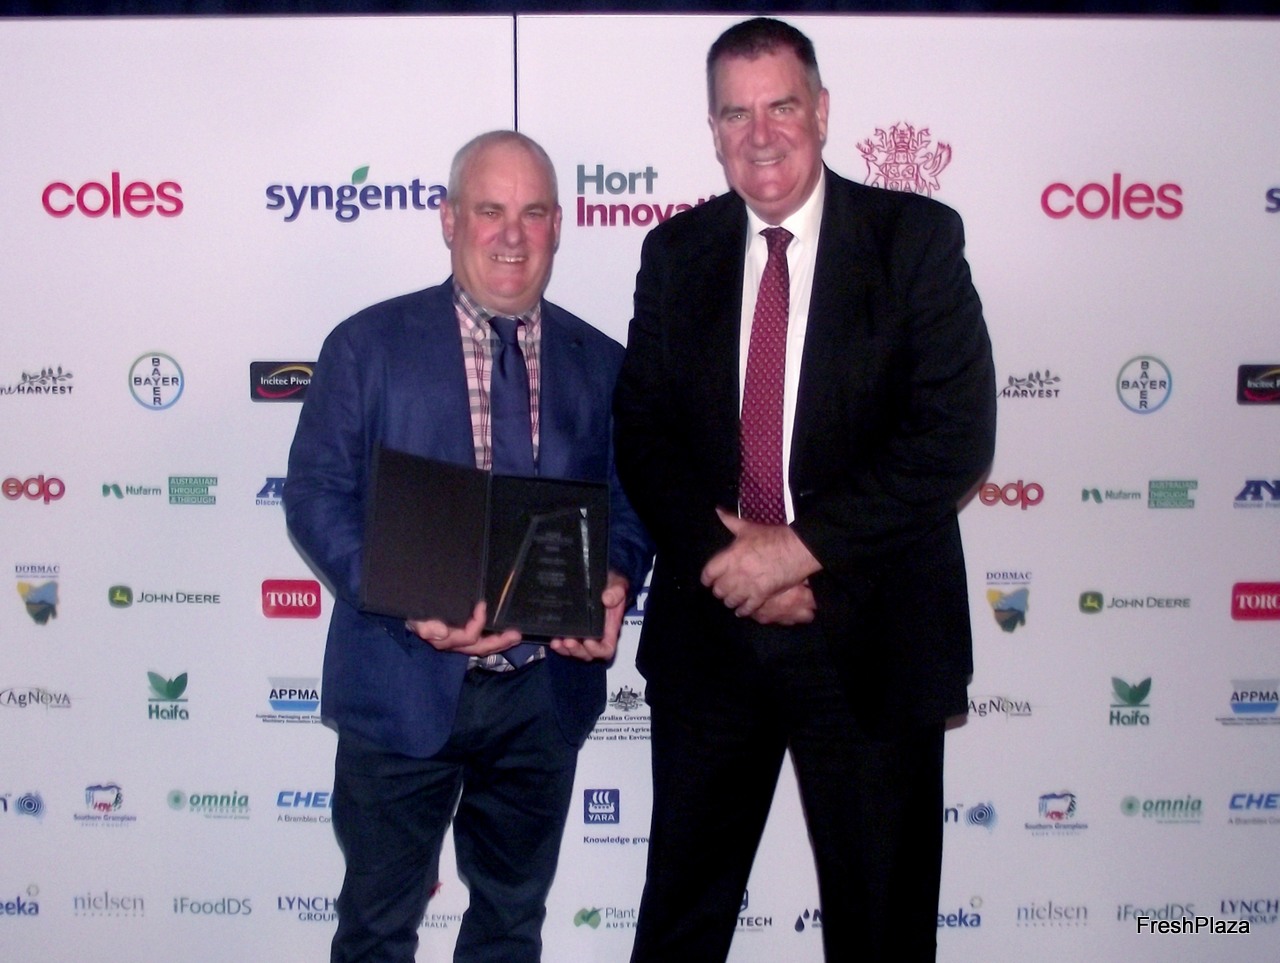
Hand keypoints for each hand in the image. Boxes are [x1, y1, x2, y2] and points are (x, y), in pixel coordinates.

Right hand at [407, 601, 522, 656]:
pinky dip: (492, 640)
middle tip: (516, 635)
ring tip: (515, 636)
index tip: (482, 604)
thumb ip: (425, 625)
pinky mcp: (459, 636)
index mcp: (445, 638)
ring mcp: (456, 642)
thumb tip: (442, 632)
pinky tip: (503, 635)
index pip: (467, 636)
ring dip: (499, 643)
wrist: (405, 613)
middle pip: (479, 647)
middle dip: (499, 642)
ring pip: (481, 647)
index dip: (478, 623)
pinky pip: (477, 642)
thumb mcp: (415, 618)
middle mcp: (453, 643)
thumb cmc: (412, 614)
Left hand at [549, 571, 628, 662]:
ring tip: (558, 642)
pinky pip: (564, 643)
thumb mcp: (618, 584)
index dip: (597, 650)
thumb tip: (607, 599)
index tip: (588, 641)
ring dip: (566, 650)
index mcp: (610, 628)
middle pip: (588, 653)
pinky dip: (559, 644)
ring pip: (575, 651)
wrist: (599, 579)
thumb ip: (617, 591)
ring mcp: (583, 633)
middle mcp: (596, 634)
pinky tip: (553, 638)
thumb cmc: (611, 585)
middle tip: (568, 641)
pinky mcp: (571, 628)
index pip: (606, 649)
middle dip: (577, 650)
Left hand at [701, 508, 820, 617]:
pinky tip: (741, 611)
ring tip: (730, 600)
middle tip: (721, 590)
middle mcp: (735, 574)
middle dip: (719, 590)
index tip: (707, 581)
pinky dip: (743, 610)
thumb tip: (717, 510)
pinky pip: (747, 608)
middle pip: (718, 589)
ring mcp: (748, 586)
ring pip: (730, 600)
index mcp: (730, 556)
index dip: (706, 578)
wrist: (796, 549)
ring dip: (729, 600)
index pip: (709, 573)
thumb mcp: (749, 527)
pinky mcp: (761, 595)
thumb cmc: (773, 536)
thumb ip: (731, 521)